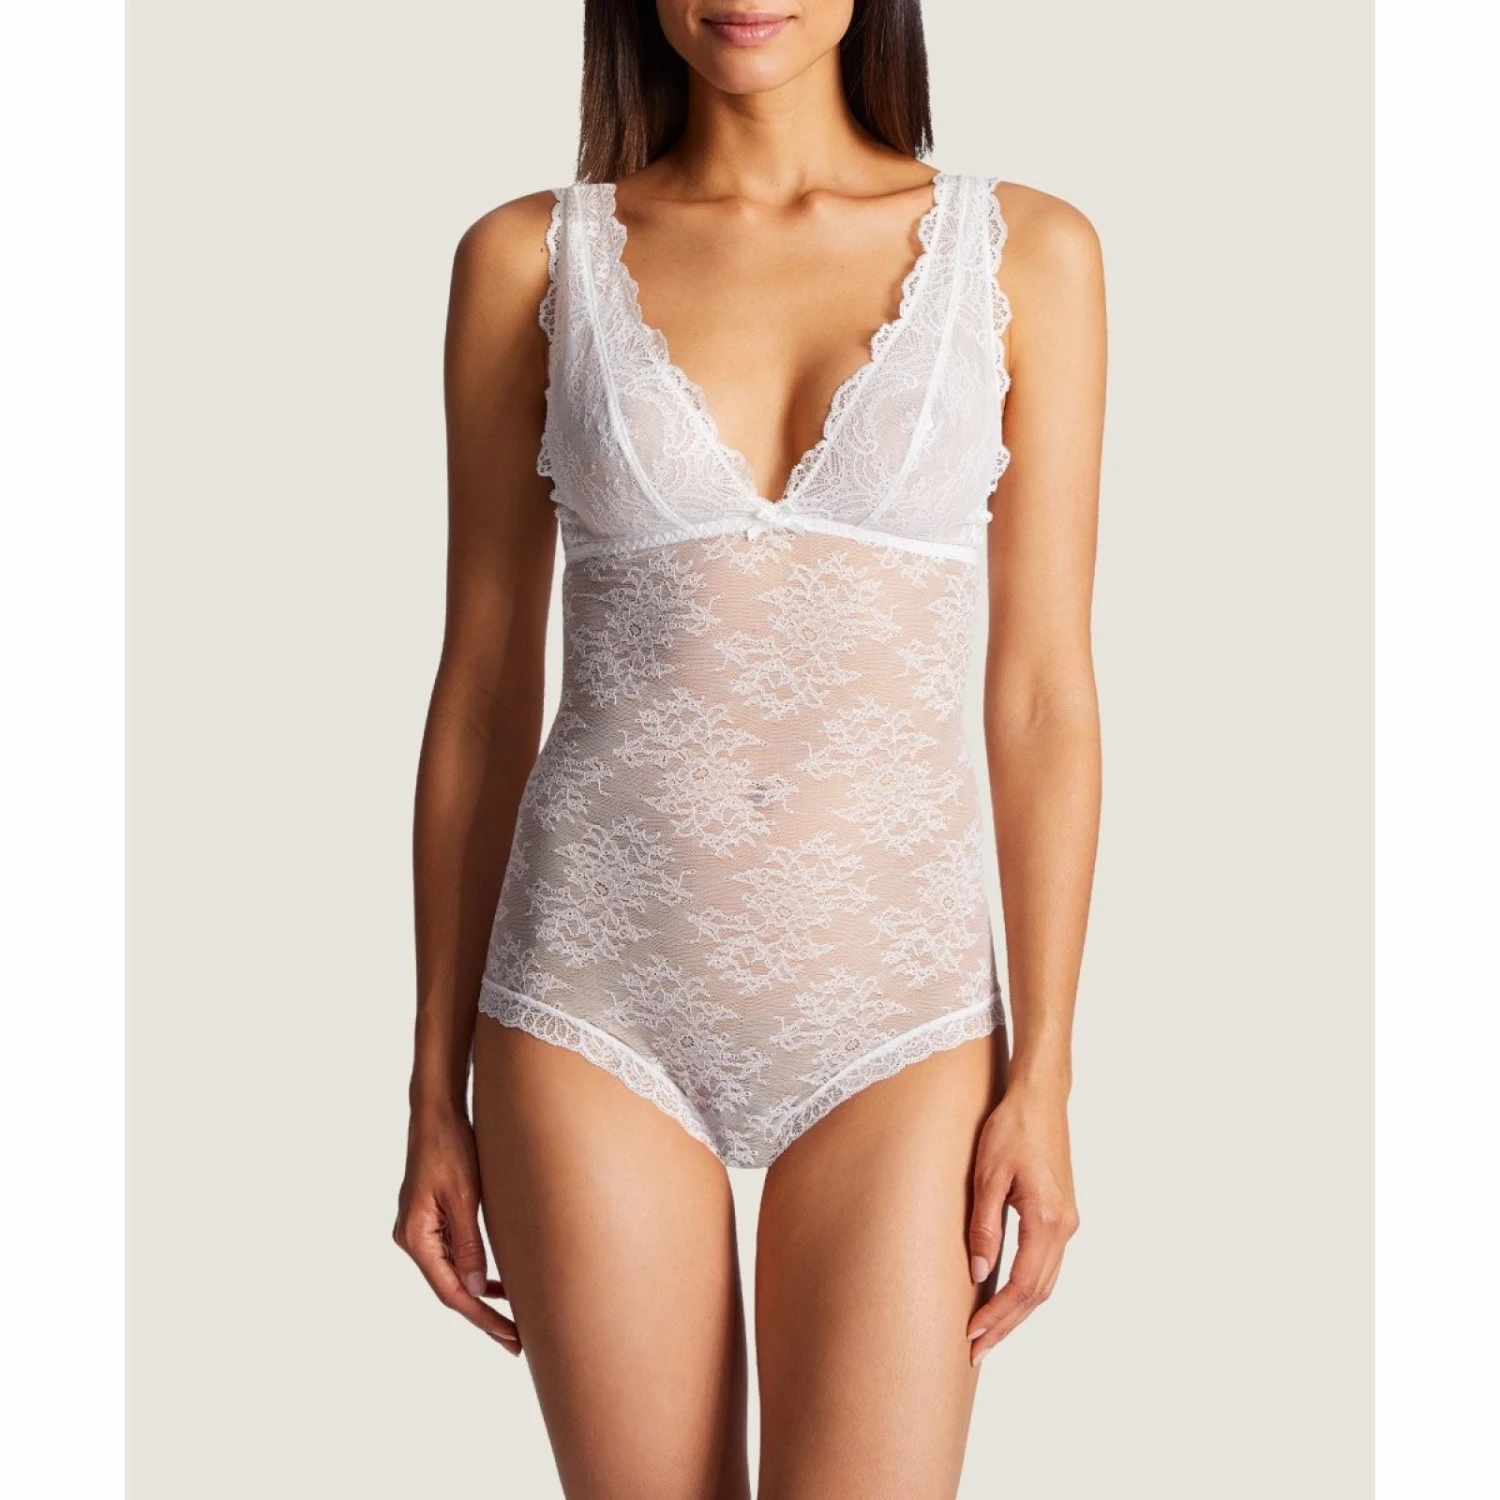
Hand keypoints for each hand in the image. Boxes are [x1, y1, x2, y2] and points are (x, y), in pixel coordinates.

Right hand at [393, 1101, 520, 1353]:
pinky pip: (453, 1255)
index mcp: (415, 1238)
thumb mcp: (464, 1197)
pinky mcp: (430, 1220)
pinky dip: (474, 1271)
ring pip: (452, 1274)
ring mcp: (419, 1230)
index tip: (509, 1337)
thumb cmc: (450, 1148)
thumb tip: (478, 1290)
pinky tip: (497, 1282)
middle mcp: (412, 1239)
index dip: (482, 1317)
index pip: (452, 1292)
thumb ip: (470, 1245)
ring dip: (480, 1294)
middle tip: (515, 1340)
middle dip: (483, 1314)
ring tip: (513, 1318)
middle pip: (450, 1289)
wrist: (436, 1113)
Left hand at [965, 1080, 1078, 1363]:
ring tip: (987, 1333)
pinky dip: (1027, 1289)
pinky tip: (1006, 1298)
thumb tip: (979, 1273)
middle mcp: (1065, 1227)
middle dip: (1006, 1324)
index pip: (1023, 1284)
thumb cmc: (1011, 1129)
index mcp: (1047, 1219)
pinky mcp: (1063, 1215)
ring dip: (1017, 1311)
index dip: (997, 1315)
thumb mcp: (988, 1175)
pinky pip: (1047, 1265)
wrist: (1040, 1099)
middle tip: (975, 1350)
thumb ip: (985, 1225)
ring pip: (1045, 1283)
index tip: (971, 1335)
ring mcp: (1068, 1222)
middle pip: (1038, 1293)